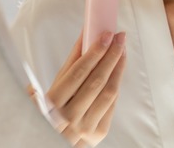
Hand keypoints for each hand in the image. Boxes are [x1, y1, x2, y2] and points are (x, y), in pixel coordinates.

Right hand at [47, 30, 125, 146]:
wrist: (53, 141)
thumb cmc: (53, 109)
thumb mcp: (53, 86)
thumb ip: (70, 64)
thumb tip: (85, 35)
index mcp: (52, 103)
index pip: (78, 73)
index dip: (94, 52)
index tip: (106, 35)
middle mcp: (68, 117)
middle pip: (97, 80)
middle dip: (111, 55)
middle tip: (119, 37)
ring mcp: (84, 127)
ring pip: (108, 92)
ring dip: (118, 67)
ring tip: (122, 50)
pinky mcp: (98, 132)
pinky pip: (112, 103)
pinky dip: (117, 83)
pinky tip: (119, 68)